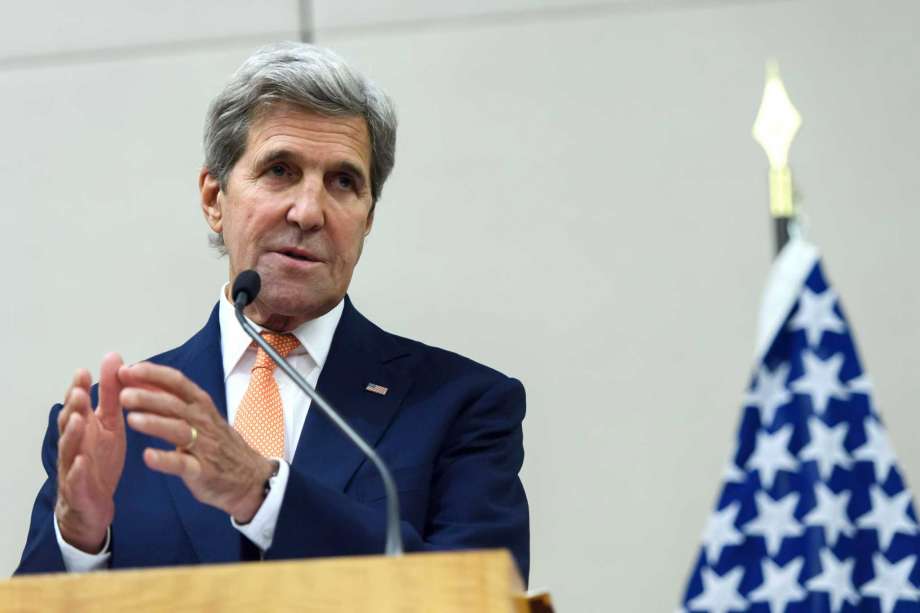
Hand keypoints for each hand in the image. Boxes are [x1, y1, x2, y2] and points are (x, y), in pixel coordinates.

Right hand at [55, 353, 126, 552]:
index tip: (84, 372)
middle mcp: (74, 444)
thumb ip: (112, 394)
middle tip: (80, 392)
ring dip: (72, 434)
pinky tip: (84, 461)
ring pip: (69, 449)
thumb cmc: (99, 458)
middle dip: (73, 408)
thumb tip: (113, 357)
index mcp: (82, 427)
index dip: (78, 390)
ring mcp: (73, 467)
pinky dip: (79, 470)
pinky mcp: (79, 489)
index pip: (77, 405)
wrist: (93, 504)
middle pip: (68, 424)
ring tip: (79, 419)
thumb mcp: (110, 423)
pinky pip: (76, 479)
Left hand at [118, 362, 274, 522]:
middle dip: (148, 397)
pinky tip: (148, 456)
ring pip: (178, 430)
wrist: (250, 478)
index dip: (153, 375)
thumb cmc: (219, 445)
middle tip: (123, 394)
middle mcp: (203, 421)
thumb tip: (142, 381)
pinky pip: (183, 464)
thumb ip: (173, 401)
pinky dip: (165, 459)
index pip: (177, 382)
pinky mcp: (202, 470)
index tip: (128, 370)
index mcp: (201, 405)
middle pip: (174, 404)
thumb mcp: (201, 416)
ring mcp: (204, 446)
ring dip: (155, 423)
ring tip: (131, 420)